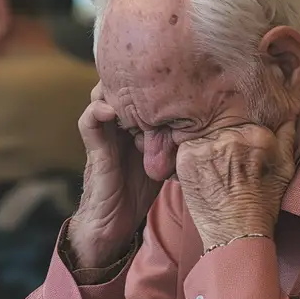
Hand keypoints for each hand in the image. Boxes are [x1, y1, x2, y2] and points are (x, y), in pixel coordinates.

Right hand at [68, 83, 162, 267]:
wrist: (112, 226)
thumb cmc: (137, 194)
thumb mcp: (164, 161)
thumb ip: (175, 144)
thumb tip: (210, 130)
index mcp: (131, 125)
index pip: (136, 91)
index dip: (149, 79)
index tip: (170, 72)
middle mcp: (116, 126)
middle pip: (118, 88)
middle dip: (133, 78)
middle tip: (151, 75)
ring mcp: (103, 136)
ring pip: (100, 96)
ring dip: (114, 89)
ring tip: (131, 86)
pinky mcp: (95, 150)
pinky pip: (89, 122)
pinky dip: (98, 111)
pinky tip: (112, 109)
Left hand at [176, 121, 295, 249]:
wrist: (238, 233)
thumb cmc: (263, 204)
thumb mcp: (284, 169)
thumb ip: (286, 137)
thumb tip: (287, 115)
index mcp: (258, 135)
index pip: (244, 124)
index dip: (241, 142)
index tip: (241, 158)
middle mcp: (232, 137)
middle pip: (223, 128)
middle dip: (224, 144)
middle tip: (227, 167)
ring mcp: (208, 146)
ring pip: (204, 136)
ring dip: (207, 150)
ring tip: (215, 172)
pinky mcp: (187, 156)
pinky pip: (187, 146)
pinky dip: (192, 159)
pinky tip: (202, 175)